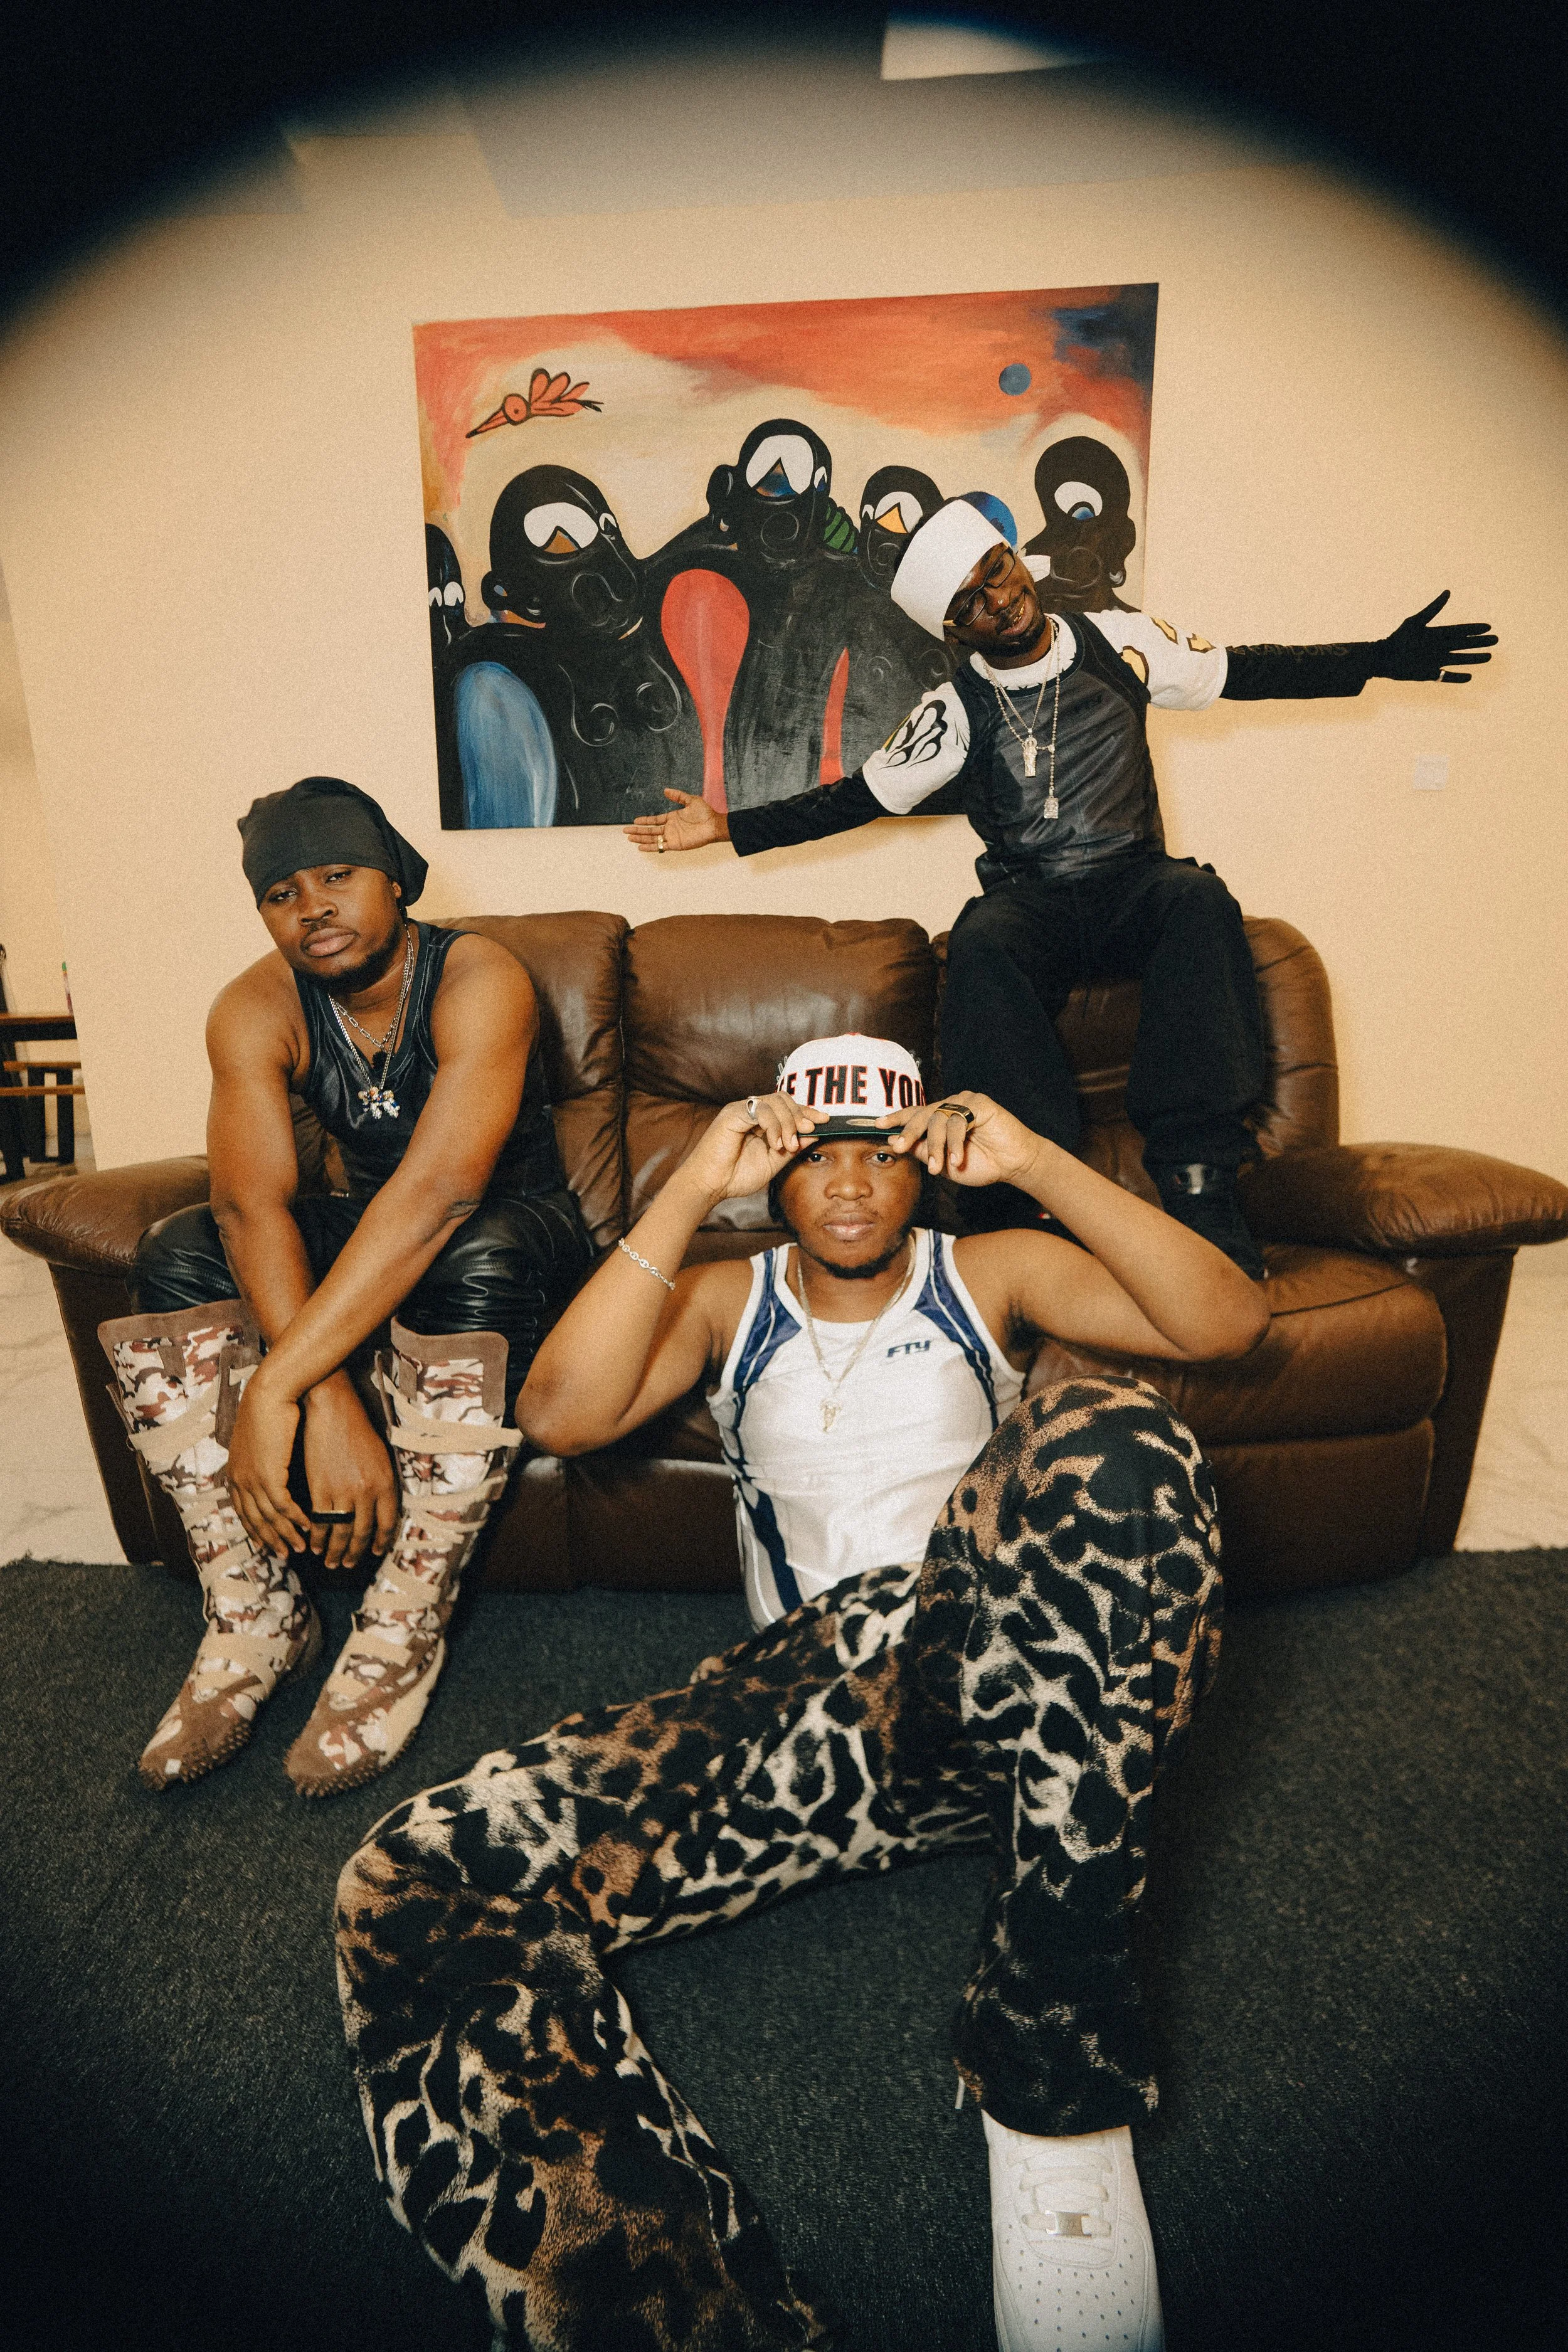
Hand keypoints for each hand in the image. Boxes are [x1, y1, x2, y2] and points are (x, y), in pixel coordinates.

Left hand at [225, 1365, 309, 1556]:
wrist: (271, 1390)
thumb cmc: (268, 1405)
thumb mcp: (259, 1435)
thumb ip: (260, 1454)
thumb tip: (269, 1461)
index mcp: (235, 1470)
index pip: (242, 1509)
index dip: (256, 1528)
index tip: (268, 1541)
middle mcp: (240, 1479)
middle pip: (254, 1519)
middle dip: (270, 1539)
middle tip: (284, 1554)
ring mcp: (252, 1479)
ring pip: (269, 1517)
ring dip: (286, 1534)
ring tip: (300, 1546)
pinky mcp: (269, 1475)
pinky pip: (283, 1506)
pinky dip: (296, 1519)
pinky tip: (308, 1525)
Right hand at [302, 1378, 398, 1569]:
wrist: (332, 1411)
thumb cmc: (357, 1430)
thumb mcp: (380, 1457)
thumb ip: (382, 1484)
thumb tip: (380, 1508)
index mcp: (386, 1484)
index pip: (387, 1523)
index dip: (380, 1540)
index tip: (374, 1551)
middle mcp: (368, 1492)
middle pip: (362, 1533)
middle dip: (354, 1553)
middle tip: (347, 1565)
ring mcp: (343, 1492)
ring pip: (340, 1532)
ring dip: (335, 1551)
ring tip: (330, 1561)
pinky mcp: (320, 1489)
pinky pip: (320, 1521)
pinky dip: (317, 1536)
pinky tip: (314, 1544)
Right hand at [624, 788, 728, 853]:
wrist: (714, 824)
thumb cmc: (705, 813)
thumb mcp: (691, 800)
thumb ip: (678, 796)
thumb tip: (665, 790)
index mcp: (672, 818)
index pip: (654, 820)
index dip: (644, 821)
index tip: (634, 821)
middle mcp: (670, 828)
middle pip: (650, 830)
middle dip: (637, 831)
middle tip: (625, 831)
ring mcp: (672, 837)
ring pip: (652, 839)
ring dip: (641, 839)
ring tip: (630, 838)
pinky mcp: (676, 844)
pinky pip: (660, 847)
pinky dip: (650, 847)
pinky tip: (641, 848)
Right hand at [678, 1092, 825, 1208]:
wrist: (710, 1185)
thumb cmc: (736, 1176)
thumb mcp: (774, 1162)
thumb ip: (793, 1148)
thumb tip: (814, 1134)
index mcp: (760, 1121)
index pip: (787, 1107)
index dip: (807, 1111)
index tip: (825, 1121)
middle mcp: (751, 1112)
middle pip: (784, 1099)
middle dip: (801, 1114)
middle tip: (808, 1131)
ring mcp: (740, 1111)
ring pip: (774, 1102)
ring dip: (788, 1123)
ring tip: (788, 1145)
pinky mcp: (732, 1114)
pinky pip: (760, 1110)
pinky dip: (773, 1125)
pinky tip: (775, 1143)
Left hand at [886, 1091, 1040, 1187]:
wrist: (1013, 1165)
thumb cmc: (981, 1164)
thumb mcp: (944, 1163)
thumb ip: (921, 1151)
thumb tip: (893, 1141)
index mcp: (941, 1118)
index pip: (915, 1114)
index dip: (897, 1118)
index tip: (878, 1125)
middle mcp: (951, 1106)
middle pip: (922, 1114)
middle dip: (909, 1131)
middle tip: (900, 1146)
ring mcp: (965, 1102)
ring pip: (939, 1120)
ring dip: (935, 1146)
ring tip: (937, 1167)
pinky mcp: (980, 1104)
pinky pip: (959, 1121)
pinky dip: (955, 1143)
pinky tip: (957, 1159)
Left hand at [1373, 591, 1496, 682]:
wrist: (1384, 658)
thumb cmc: (1398, 638)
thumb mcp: (1416, 621)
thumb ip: (1433, 609)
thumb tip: (1448, 592)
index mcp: (1437, 634)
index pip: (1460, 631)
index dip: (1473, 629)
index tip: (1488, 627)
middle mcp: (1439, 647)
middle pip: (1464, 645)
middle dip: (1479, 643)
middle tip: (1495, 640)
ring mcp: (1436, 661)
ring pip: (1459, 660)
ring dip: (1474, 659)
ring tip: (1489, 657)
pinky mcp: (1430, 674)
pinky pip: (1446, 677)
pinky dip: (1456, 678)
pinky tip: (1469, 677)